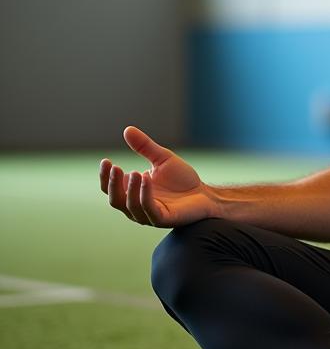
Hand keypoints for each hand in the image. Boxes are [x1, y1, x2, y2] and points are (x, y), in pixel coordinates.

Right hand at [100, 127, 214, 227]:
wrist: (205, 194)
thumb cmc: (182, 179)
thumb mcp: (161, 159)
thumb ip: (145, 147)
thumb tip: (127, 129)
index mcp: (132, 193)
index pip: (110, 188)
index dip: (105, 176)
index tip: (106, 161)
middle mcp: (136, 206)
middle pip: (115, 200)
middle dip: (113, 184)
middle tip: (115, 167)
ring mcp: (148, 215)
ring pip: (131, 206)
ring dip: (130, 189)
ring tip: (135, 172)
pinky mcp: (163, 219)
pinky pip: (149, 209)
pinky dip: (145, 195)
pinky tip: (147, 180)